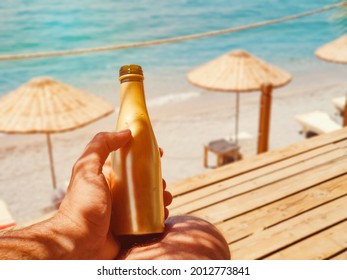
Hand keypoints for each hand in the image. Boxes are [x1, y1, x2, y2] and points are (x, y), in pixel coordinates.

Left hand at [56, 130, 171, 258]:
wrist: (78, 243)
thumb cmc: (82, 204)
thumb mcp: (87, 168)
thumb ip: (101, 145)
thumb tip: (126, 132)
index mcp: (107, 177)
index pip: (130, 162)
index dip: (145, 156)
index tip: (159, 154)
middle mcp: (115, 193)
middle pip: (143, 181)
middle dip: (157, 179)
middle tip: (163, 183)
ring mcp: (123, 211)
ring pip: (148, 199)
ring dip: (161, 196)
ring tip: (166, 199)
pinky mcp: (130, 228)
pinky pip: (149, 218)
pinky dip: (158, 214)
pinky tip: (163, 213)